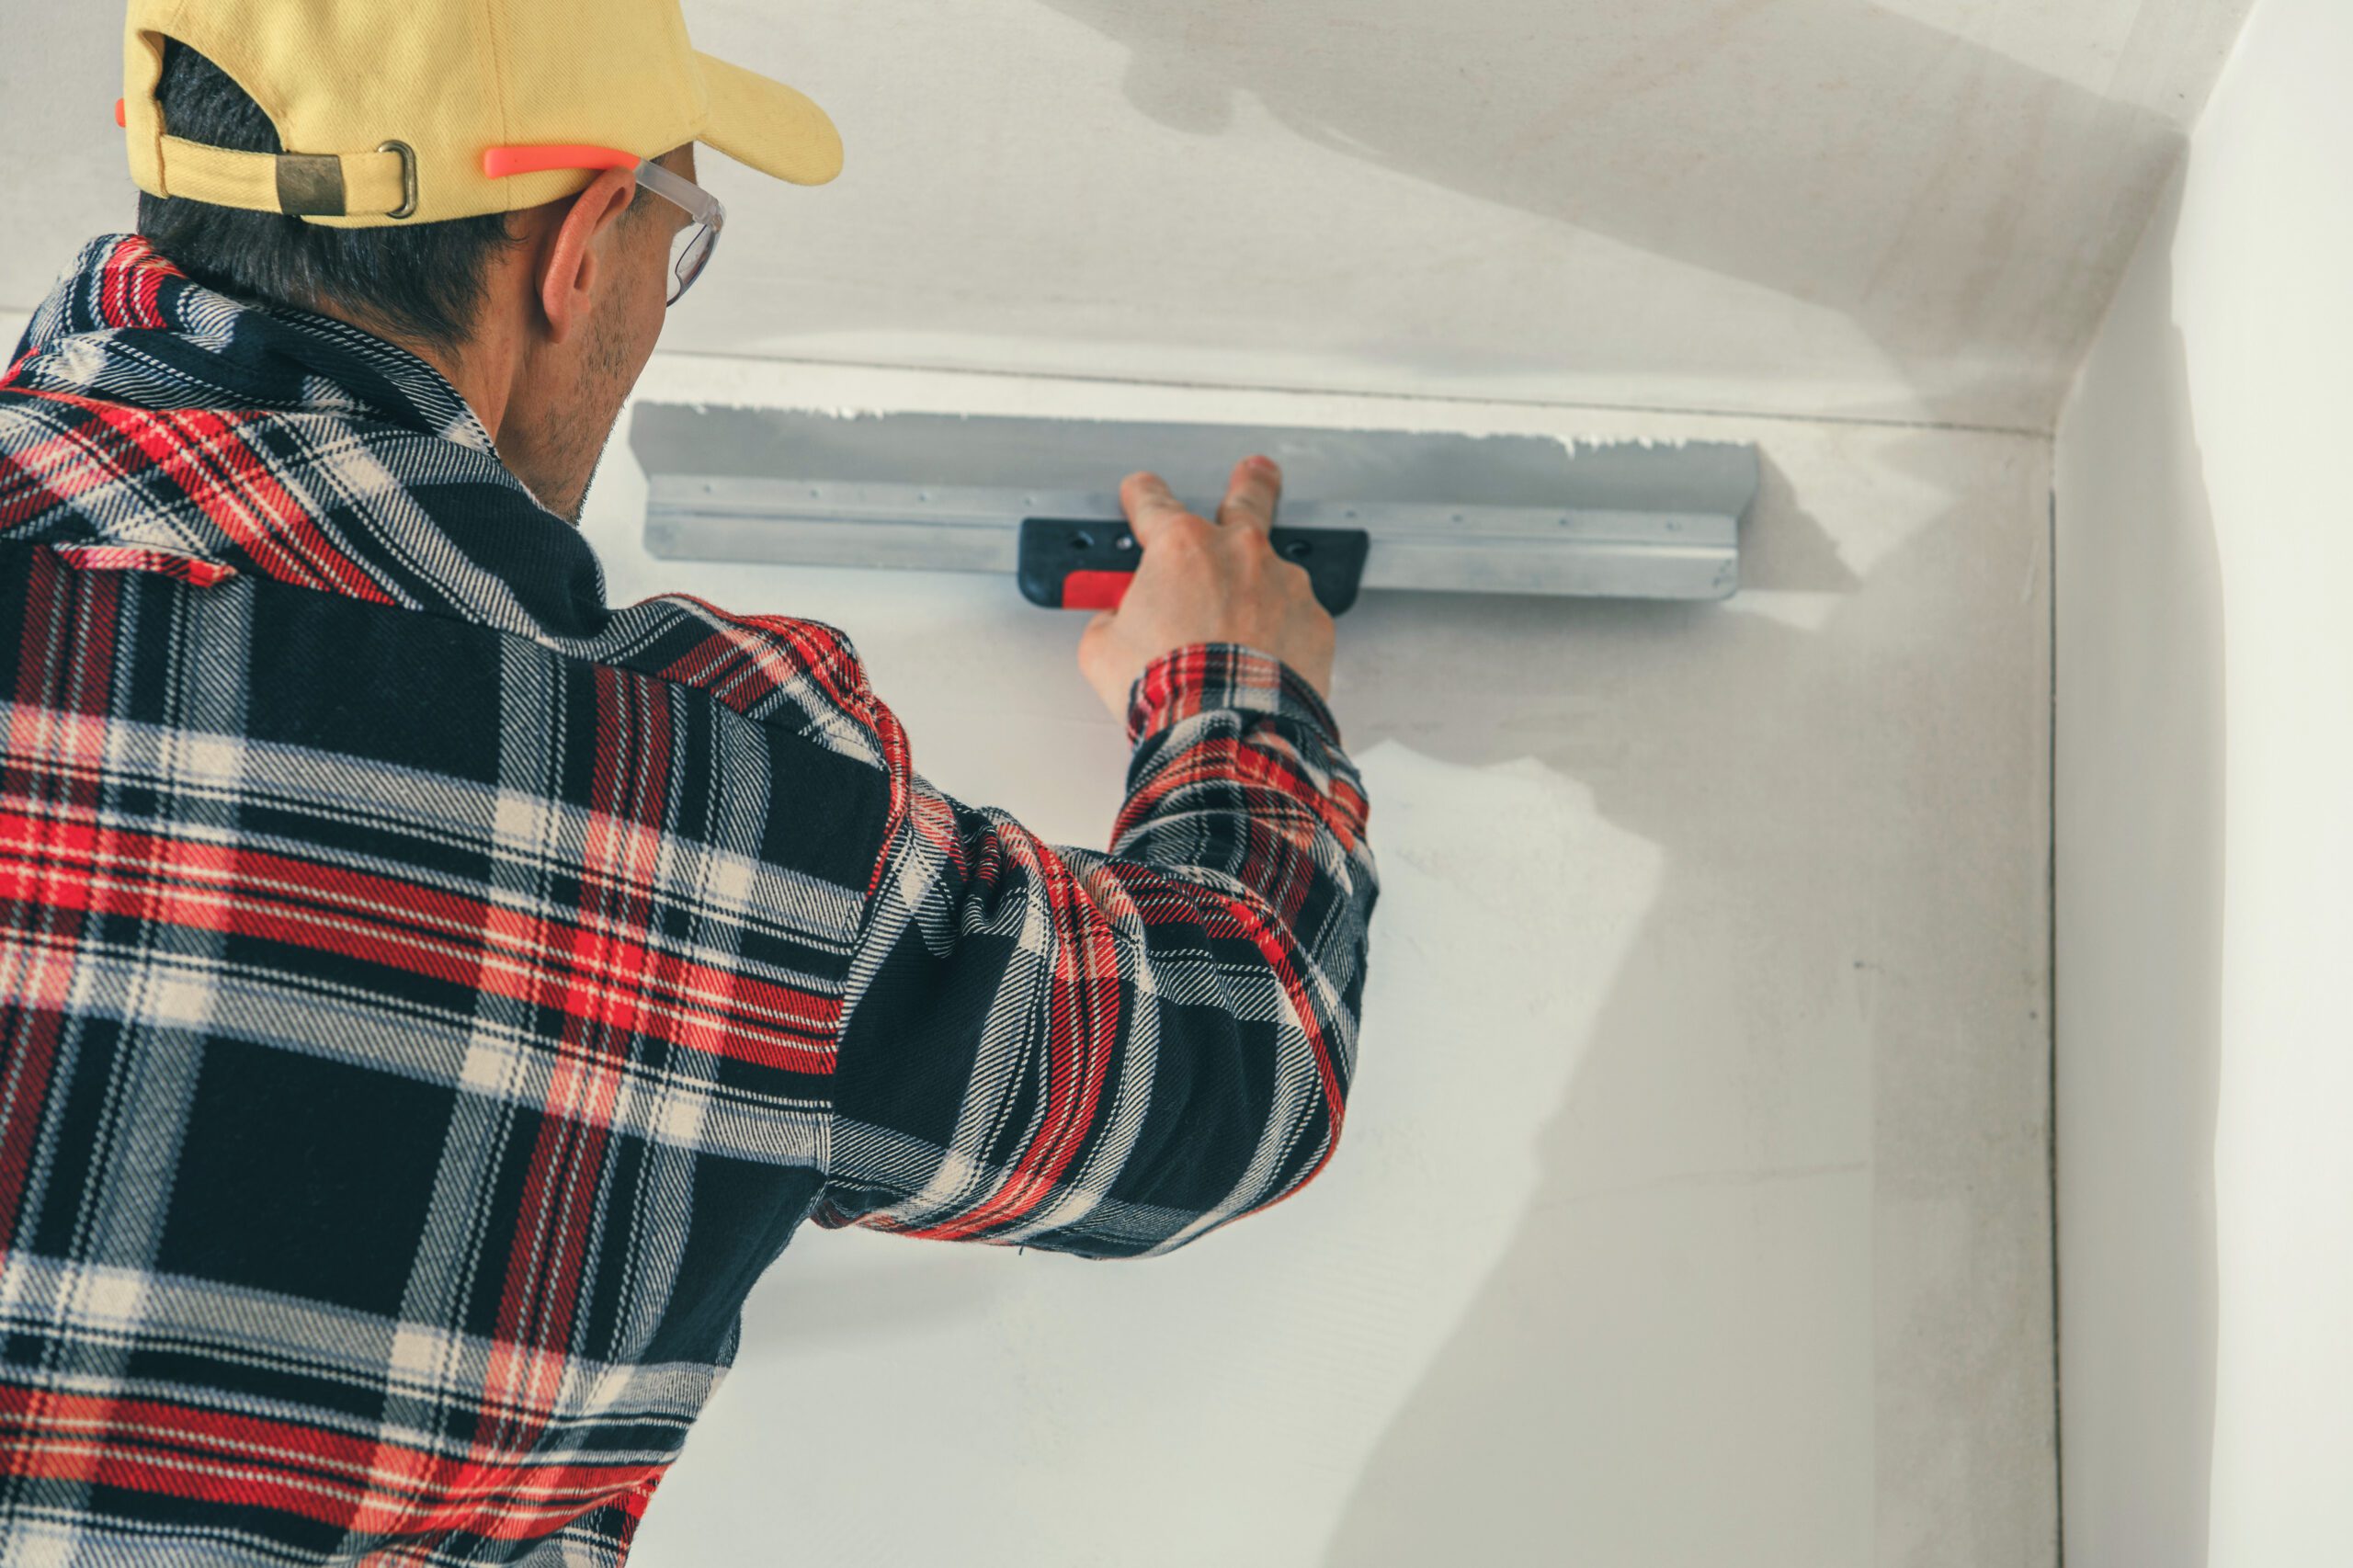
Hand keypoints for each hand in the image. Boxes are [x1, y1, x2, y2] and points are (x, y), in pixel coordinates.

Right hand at [1077, 455, 1337, 720]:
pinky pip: (1294, 617)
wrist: (1225, 732)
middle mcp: (1240, 553)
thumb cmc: (1168, 689)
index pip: (1153, 502)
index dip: (1140, 496)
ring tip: (1242, 621)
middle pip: (1248, 498)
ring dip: (1259, 586)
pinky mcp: (1314, 622)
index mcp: (1181, 548)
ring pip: (1272, 571)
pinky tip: (1261, 658)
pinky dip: (1280, 632)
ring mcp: (1284, 584)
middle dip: (1250, 482)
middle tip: (1254, 471)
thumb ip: (1112, 617)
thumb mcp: (1102, 648)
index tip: (1139, 493)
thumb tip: (1120, 619)